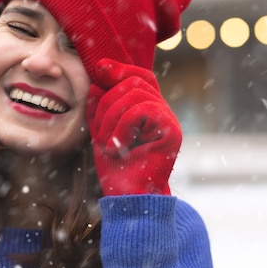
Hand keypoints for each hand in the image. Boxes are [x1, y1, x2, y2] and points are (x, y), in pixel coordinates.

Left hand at [86, 59, 181, 195]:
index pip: (139, 77)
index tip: (99, 69)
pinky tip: (119, 147)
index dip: (120, 69)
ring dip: (111, 118)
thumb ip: (99, 110)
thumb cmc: (117, 170)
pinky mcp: (171, 131)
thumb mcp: (101, 133)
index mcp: (147, 110)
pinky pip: (141, 111)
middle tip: (100, 134)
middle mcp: (162, 112)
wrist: (129, 198)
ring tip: (108, 144)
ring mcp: (169, 121)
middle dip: (108, 102)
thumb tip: (96, 82)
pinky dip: (122, 127)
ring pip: (135, 94)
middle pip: (134, 81)